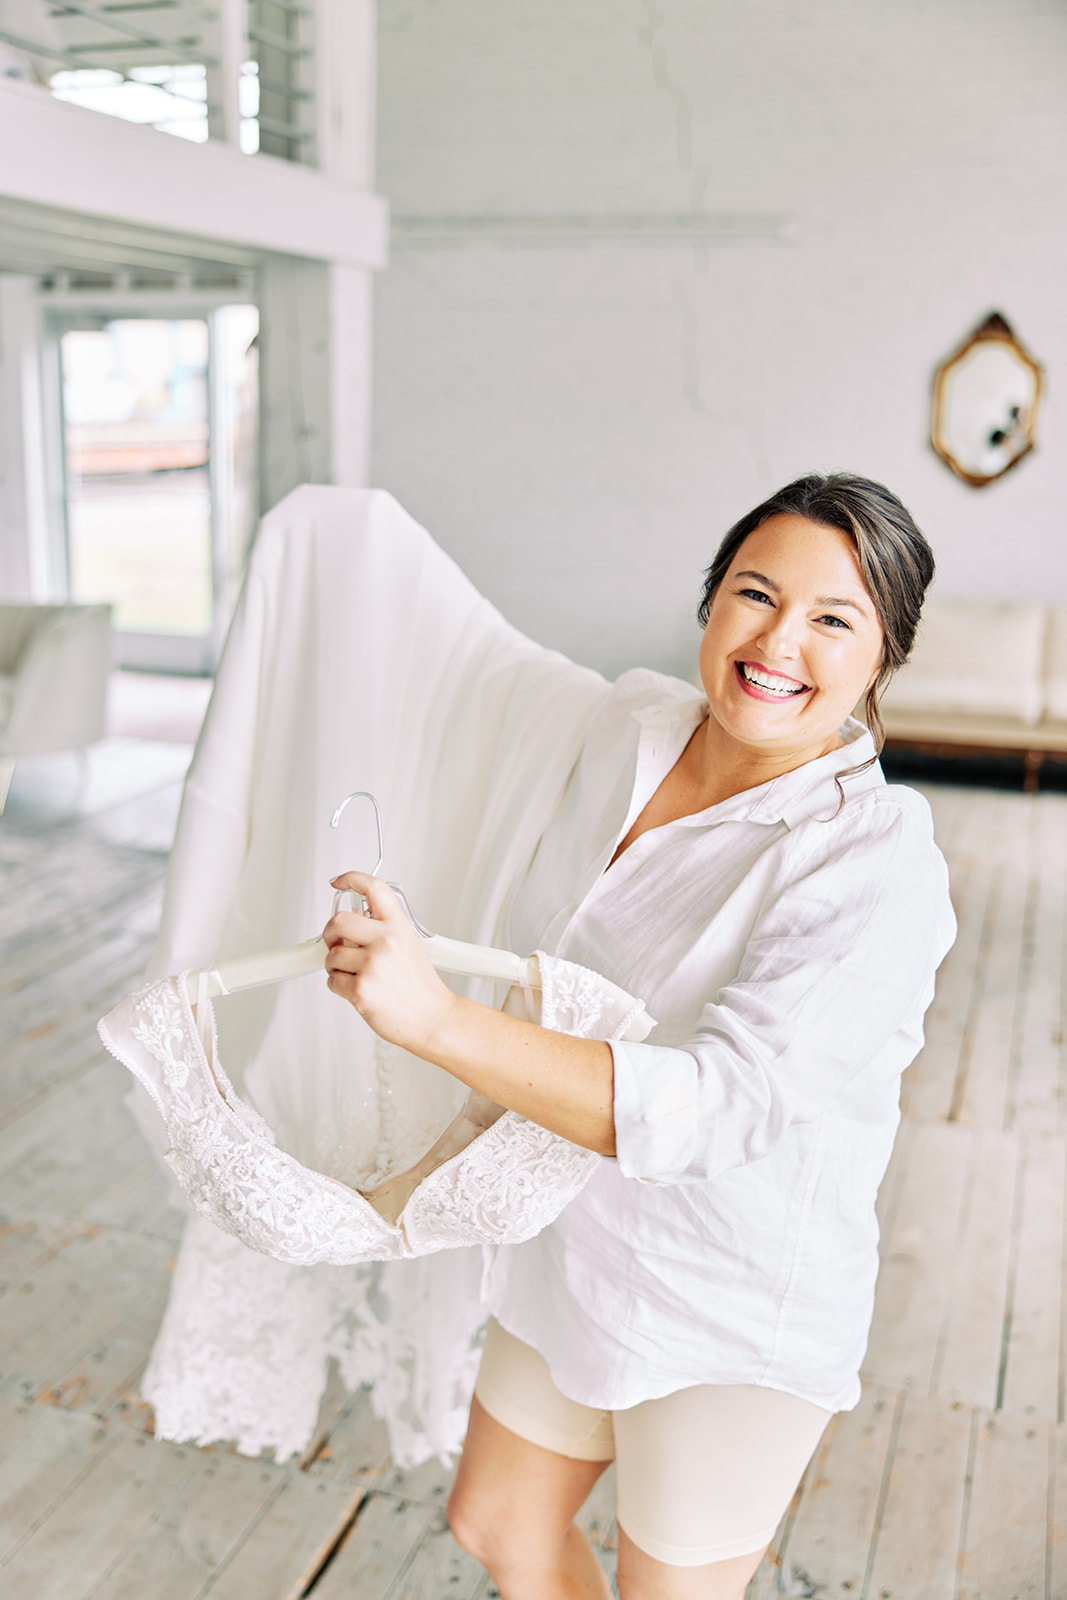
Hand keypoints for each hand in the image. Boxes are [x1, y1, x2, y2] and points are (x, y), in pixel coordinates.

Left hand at [323, 873, 457, 1053]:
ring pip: (331, 955)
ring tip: (358, 976)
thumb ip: (381, 931)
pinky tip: (359, 990)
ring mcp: (372, 964)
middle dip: (330, 934)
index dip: (351, 878)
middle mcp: (385, 940)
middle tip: (337, 944)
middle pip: (338, 921)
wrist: (433, 1019)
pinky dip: (339, 987)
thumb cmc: (420, 988)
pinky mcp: (361, 988)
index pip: (373, 888)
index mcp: (398, 926)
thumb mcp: (408, 946)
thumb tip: (348, 925)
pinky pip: (332, 981)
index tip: (338, 882)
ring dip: (336, 967)